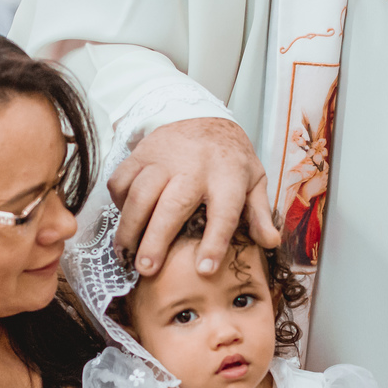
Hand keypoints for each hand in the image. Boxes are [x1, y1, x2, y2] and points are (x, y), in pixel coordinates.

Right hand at [108, 118, 279, 276]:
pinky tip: (124, 220)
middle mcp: (194, 166)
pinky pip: (122, 179)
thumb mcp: (253, 181)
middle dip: (156, 240)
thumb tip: (270, 242)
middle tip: (146, 270)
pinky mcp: (140, 153)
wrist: (204, 117)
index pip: (223, 213)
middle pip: (172, 206)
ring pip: (140, 193)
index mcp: (228, 176)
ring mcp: (164, 158)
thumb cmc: (229, 159)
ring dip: (129, 226)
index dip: (214, 243)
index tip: (204, 270)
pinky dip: (117, 203)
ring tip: (125, 253)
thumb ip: (259, 213)